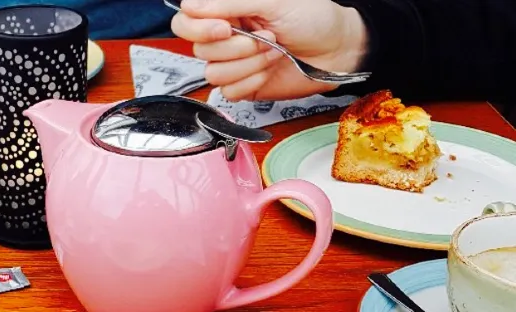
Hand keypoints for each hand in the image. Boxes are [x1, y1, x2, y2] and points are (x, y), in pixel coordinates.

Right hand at [170, 0, 368, 100]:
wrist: (338, 51)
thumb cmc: (313, 19)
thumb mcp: (273, 1)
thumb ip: (229, 2)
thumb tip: (190, 5)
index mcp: (227, 11)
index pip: (186, 21)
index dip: (198, 28)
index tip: (224, 28)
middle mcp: (226, 37)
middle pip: (200, 50)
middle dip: (236, 47)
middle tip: (265, 37)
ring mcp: (234, 63)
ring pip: (214, 73)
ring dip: (249, 64)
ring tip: (274, 52)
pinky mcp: (243, 86)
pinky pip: (229, 92)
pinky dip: (253, 81)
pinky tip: (270, 70)